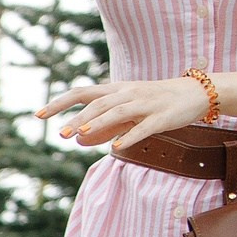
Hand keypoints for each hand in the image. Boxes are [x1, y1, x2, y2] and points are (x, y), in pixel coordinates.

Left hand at [38, 76, 212, 152]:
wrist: (197, 92)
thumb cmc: (157, 102)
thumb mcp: (128, 111)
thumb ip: (103, 124)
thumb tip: (78, 139)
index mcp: (117, 89)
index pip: (82, 93)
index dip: (60, 102)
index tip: (39, 114)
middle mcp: (129, 93)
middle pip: (98, 103)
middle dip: (78, 118)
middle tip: (59, 134)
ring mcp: (146, 103)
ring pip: (118, 111)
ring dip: (98, 123)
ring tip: (79, 135)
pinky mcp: (163, 116)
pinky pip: (144, 126)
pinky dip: (129, 136)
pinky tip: (116, 146)